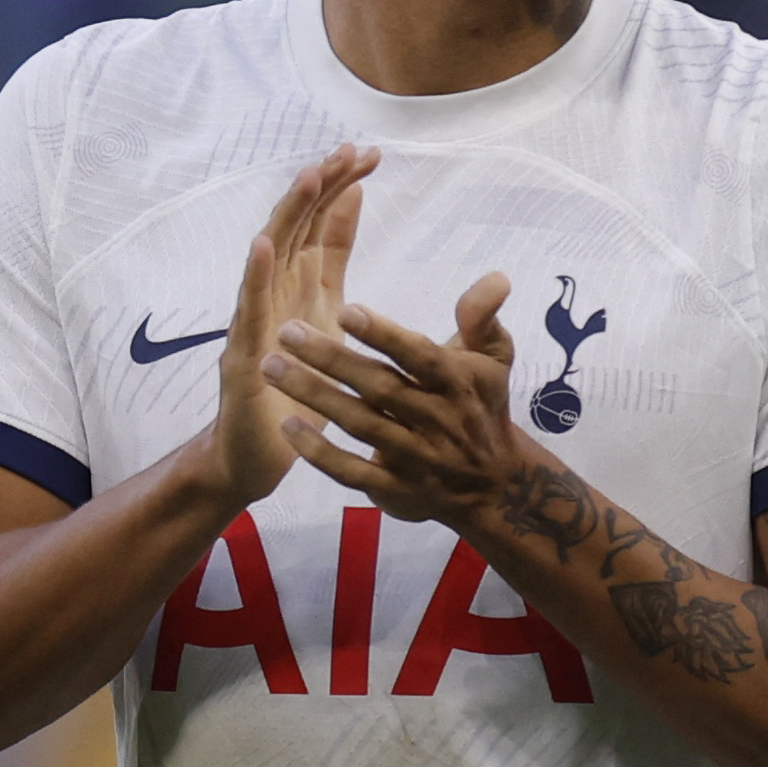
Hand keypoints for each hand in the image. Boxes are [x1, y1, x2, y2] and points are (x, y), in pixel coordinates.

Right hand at [204, 144, 377, 503]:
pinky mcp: (241, 353)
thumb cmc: (298, 389)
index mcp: (304, 286)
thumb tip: (355, 201)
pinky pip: (247, 309)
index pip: (322, 226)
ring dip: (288, 215)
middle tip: (349, 150)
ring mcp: (254, 321)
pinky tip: (263, 243)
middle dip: (321, 186)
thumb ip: (336, 260)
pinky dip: (253, 274)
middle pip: (297, 228)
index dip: (342, 189)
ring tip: (310, 176)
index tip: (370, 154)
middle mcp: (276, 295)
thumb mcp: (329, 316)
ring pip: (269, 257)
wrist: (260, 457)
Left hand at [260, 272, 538, 526]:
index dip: (384, 336)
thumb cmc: (482, 406)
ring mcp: (415, 459)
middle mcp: (437, 421)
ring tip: (271, 366)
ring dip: (314, 397)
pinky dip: (319, 453)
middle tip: (287, 331)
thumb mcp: (494, 359)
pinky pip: (352, 472)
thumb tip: (496, 276)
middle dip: (331, 359)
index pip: (420, 357)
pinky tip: (288, 426)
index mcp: (459, 384)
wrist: (495, 484)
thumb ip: (483, 317)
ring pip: (359, 425)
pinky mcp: (396, 490)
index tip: (345, 310)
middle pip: (380, 388)